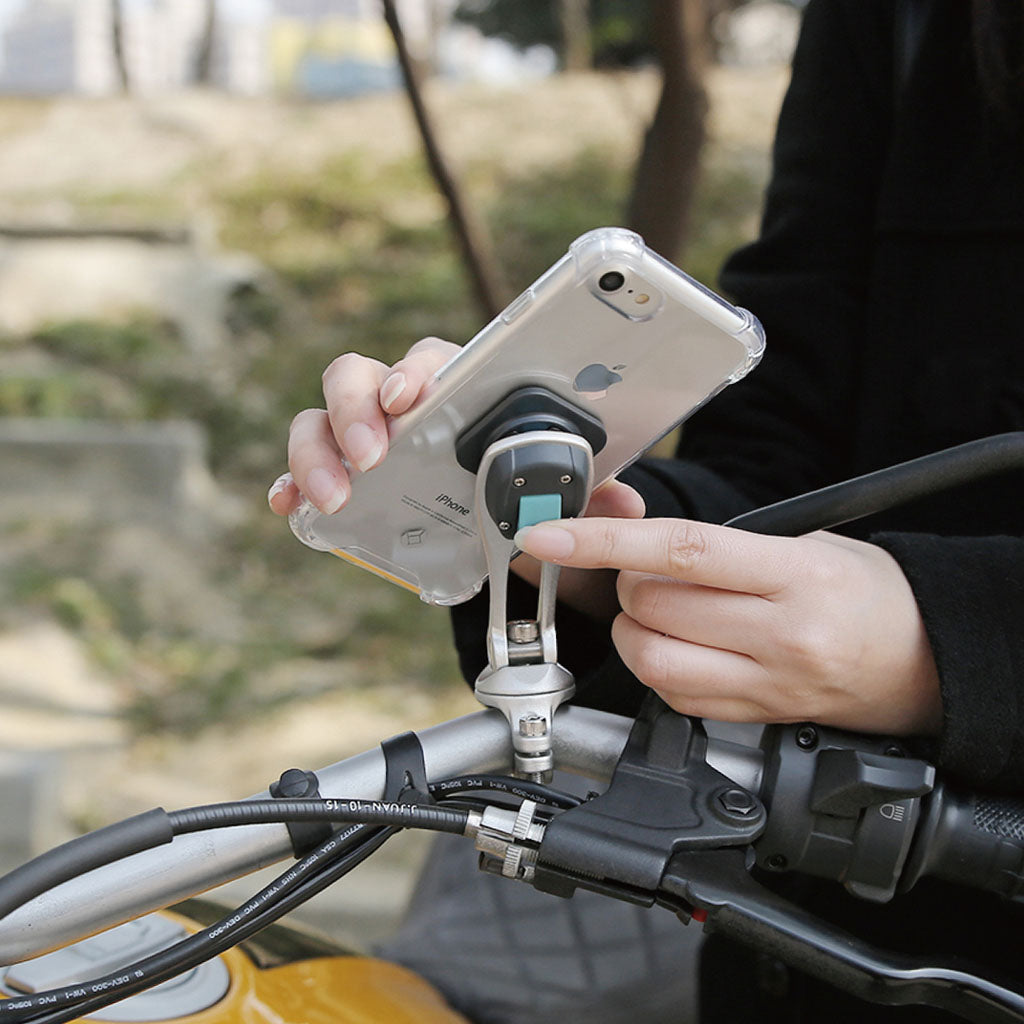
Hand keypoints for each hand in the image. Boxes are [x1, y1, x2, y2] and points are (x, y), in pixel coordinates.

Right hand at [266, 337, 645, 617]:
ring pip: (317, 417)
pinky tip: (289, 508)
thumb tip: (625, 505)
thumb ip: (586, 489)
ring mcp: (360, 437)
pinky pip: (299, 468)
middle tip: (374, 456)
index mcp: (453, 389)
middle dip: (356, 410)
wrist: (491, 519)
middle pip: (357, 376)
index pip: (429, 361)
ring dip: (317, 450)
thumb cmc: (517, 480)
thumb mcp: (554, 488)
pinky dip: (289, 484)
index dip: (413, 373)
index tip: (410, 398)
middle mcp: (397, 403)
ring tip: (336, 495)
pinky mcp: (336, 474)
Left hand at [515, 517, 941, 735]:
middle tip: (648, 571)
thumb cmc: (869, 592)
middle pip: (653, 606)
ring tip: (660, 613)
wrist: (928, 659)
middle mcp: (781, 634)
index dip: (604, 541)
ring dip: (633, 629)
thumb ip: (724, 544)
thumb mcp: (808, 541)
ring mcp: (769, 685)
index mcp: (795, 575)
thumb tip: (636, 536)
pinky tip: (678, 646)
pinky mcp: (757, 718)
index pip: (681, 551)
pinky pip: (675, 697)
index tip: (549, 536)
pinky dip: (656, 666)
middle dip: (627, 582)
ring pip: (653, 659)